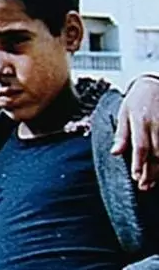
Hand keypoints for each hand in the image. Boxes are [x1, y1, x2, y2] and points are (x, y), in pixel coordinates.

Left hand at [112, 76, 158, 190]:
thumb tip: (115, 153)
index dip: (139, 163)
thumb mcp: (124, 113)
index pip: (141, 146)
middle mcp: (156, 125)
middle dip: (150, 172)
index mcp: (140, 121)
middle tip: (143, 186)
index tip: (136, 177)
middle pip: (155, 154)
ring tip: (151, 183)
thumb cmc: (137, 100)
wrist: (155, 83)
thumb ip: (121, 134)